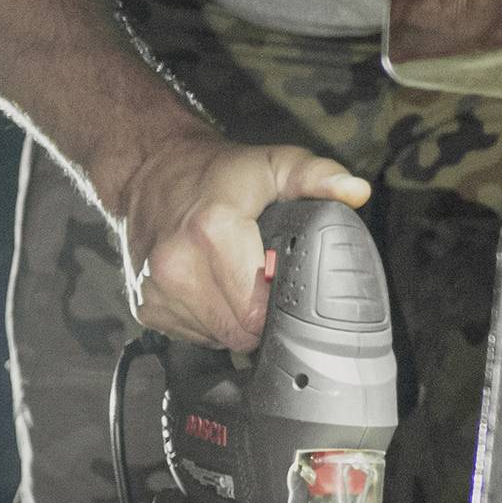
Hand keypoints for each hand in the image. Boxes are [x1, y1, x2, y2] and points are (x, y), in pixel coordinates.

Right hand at [111, 132, 368, 349]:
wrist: (152, 171)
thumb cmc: (220, 173)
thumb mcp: (275, 163)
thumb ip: (318, 176)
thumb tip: (356, 192)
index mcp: (213, 232)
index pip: (258, 311)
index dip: (283, 306)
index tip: (289, 288)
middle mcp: (177, 266)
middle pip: (239, 332)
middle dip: (262, 319)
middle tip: (268, 287)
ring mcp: (156, 291)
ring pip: (217, 339)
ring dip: (234, 321)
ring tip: (238, 284)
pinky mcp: (145, 308)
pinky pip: (194, 336)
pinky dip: (209, 322)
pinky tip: (212, 290)